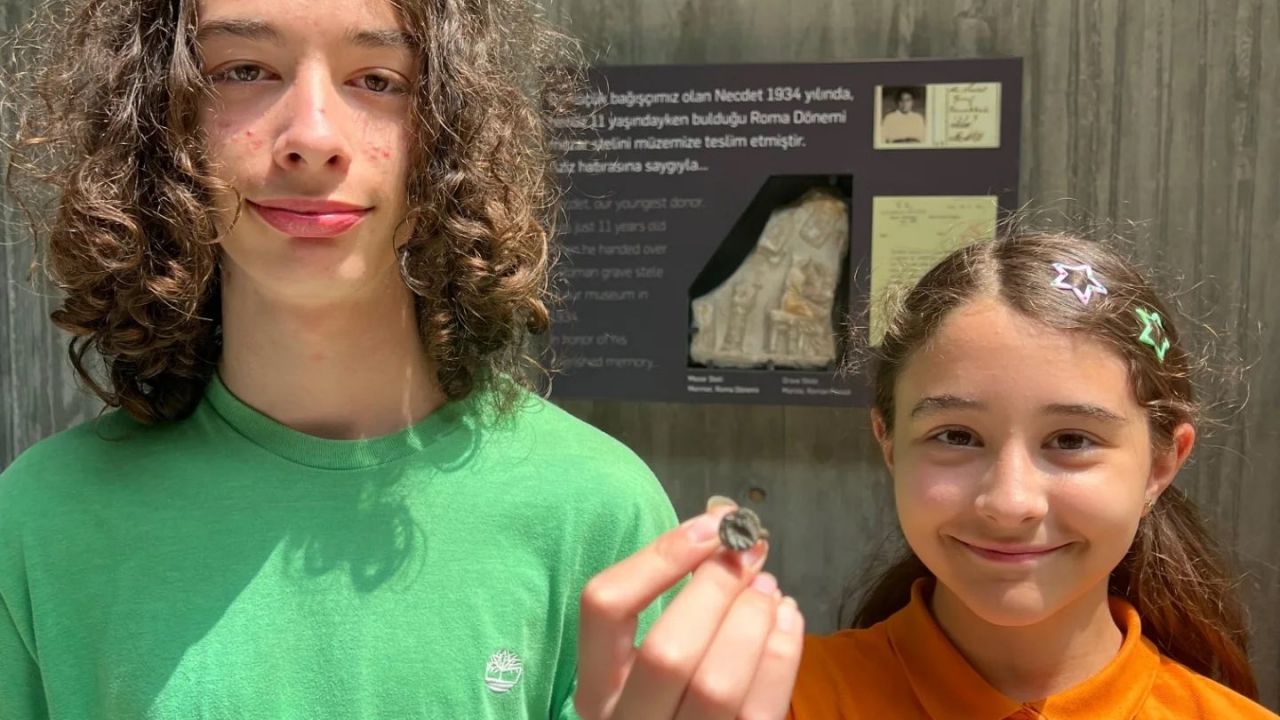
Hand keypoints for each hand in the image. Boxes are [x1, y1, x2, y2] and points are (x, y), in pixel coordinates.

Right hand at [575, 502, 804, 719]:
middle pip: (667, 651)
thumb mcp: (648, 657)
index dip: (661, 557)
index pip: (605, 608)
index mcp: (597, 689)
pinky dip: (782, 652)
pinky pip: (761, 707)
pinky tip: (786, 618)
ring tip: (768, 586)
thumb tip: (720, 521)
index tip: (710, 525)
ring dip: (752, 619)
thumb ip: (673, 597)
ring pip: (717, 684)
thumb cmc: (675, 692)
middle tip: (748, 552)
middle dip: (717, 588)